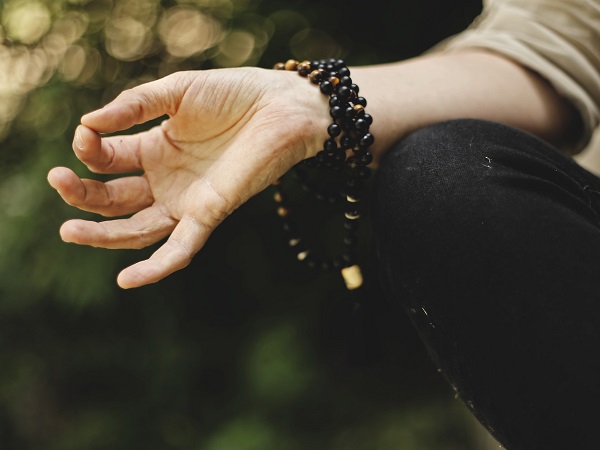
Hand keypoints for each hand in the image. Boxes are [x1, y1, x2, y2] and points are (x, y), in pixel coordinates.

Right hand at [47, 68, 329, 287]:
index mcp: (154, 149)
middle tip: (57, 181)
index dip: (90, 150)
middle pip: (114, 199)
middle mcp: (167, 180)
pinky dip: (156, 267)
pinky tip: (126, 280)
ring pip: (137, 229)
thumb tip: (88, 123)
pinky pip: (180, 248)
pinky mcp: (210, 214)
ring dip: (102, 235)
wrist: (281, 107)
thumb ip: (134, 106)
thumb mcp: (176, 92)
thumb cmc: (233, 94)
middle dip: (83, 195)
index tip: (84, 135)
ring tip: (68, 231)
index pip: (108, 160)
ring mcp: (187, 200)